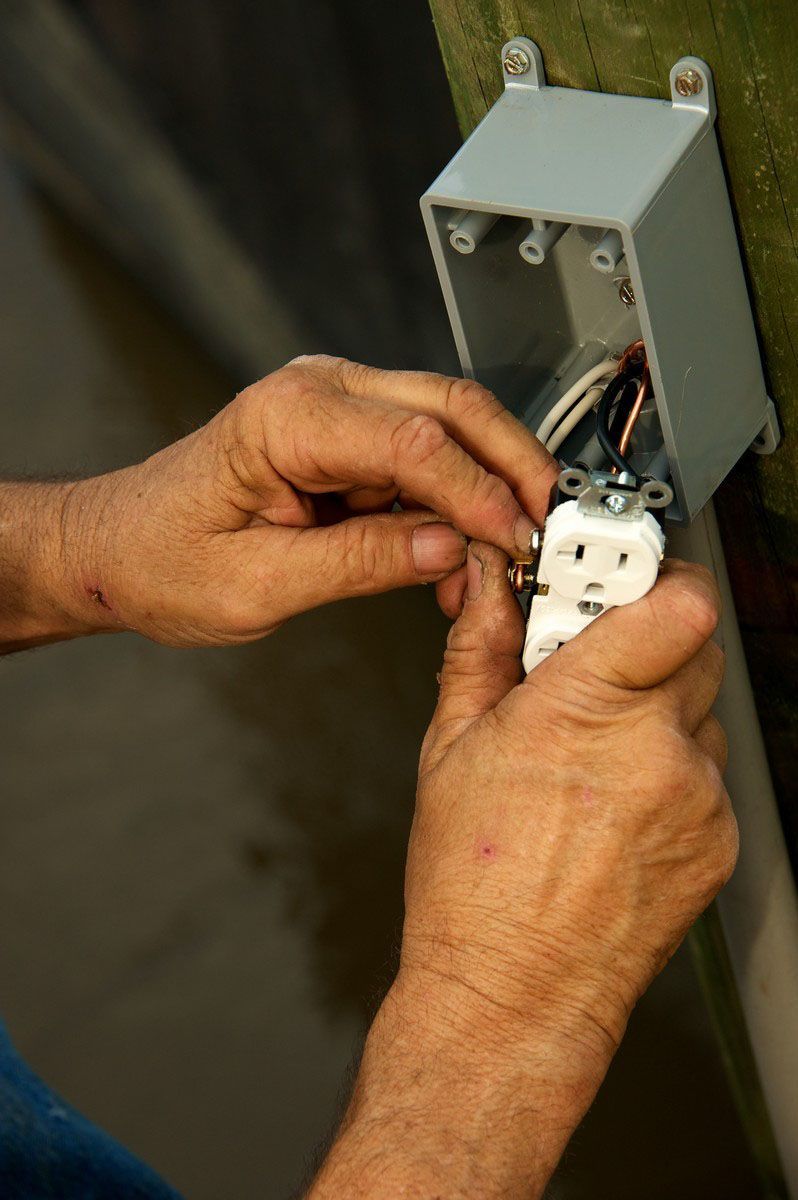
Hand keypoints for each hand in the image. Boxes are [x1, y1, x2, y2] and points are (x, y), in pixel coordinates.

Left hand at [52, 356, 554, 645]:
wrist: (118, 548)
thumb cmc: (161, 560)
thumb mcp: (257, 585)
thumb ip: (358, 563)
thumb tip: (446, 549)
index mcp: (285, 418)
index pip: (413, 439)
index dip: (479, 493)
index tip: (517, 540)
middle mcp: (317, 393)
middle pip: (451, 406)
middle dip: (513, 466)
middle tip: (551, 527)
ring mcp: (335, 409)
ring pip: (449, 427)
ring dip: (490, 486)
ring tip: (505, 556)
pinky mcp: (346, 439)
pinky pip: (423, 459)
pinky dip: (457, 502)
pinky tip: (463, 552)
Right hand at [308, 544, 734, 1198]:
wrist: (512, 993)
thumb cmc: (472, 885)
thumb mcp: (453, 746)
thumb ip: (482, 646)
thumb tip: (488, 585)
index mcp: (582, 711)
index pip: (672, 600)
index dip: (648, 575)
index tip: (613, 572)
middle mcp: (655, 750)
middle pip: (692, 638)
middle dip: (641, 633)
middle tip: (587, 655)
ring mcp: (696, 798)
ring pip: (701, 702)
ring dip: (656, 699)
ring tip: (592, 740)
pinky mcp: (717, 838)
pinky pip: (708, 766)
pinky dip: (669, 762)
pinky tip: (613, 796)